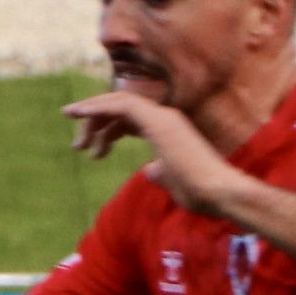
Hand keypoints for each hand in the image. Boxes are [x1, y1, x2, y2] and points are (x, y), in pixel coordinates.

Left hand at [65, 88, 246, 215]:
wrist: (217, 192)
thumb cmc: (197, 192)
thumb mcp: (170, 180)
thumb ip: (159, 171)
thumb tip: (150, 171)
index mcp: (165, 128)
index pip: (128, 118)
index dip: (104, 127)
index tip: (85, 145)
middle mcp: (164, 117)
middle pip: (119, 107)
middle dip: (94, 121)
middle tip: (78, 146)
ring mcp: (163, 117)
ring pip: (118, 101)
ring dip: (92, 116)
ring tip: (78, 144)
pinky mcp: (160, 121)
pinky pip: (123, 104)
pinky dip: (99, 107)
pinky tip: (80, 114)